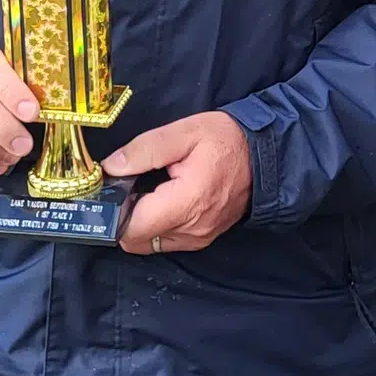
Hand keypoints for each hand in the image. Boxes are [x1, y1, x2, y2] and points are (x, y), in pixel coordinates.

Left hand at [106, 111, 252, 253]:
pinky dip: (158, 227)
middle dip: (125, 218)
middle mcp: (192, 229)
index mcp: (186, 202)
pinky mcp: (203, 239)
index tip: (115, 189)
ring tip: (148, 193)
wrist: (265, 156)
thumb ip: (145, 150)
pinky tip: (164, 201)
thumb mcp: (185, 132)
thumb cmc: (226, 140)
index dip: (115, 211)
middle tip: (130, 188)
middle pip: (136, 240)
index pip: (132, 228)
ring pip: (150, 244)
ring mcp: (199, 237)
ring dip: (141, 224)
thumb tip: (110, 167)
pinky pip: (167, 242)